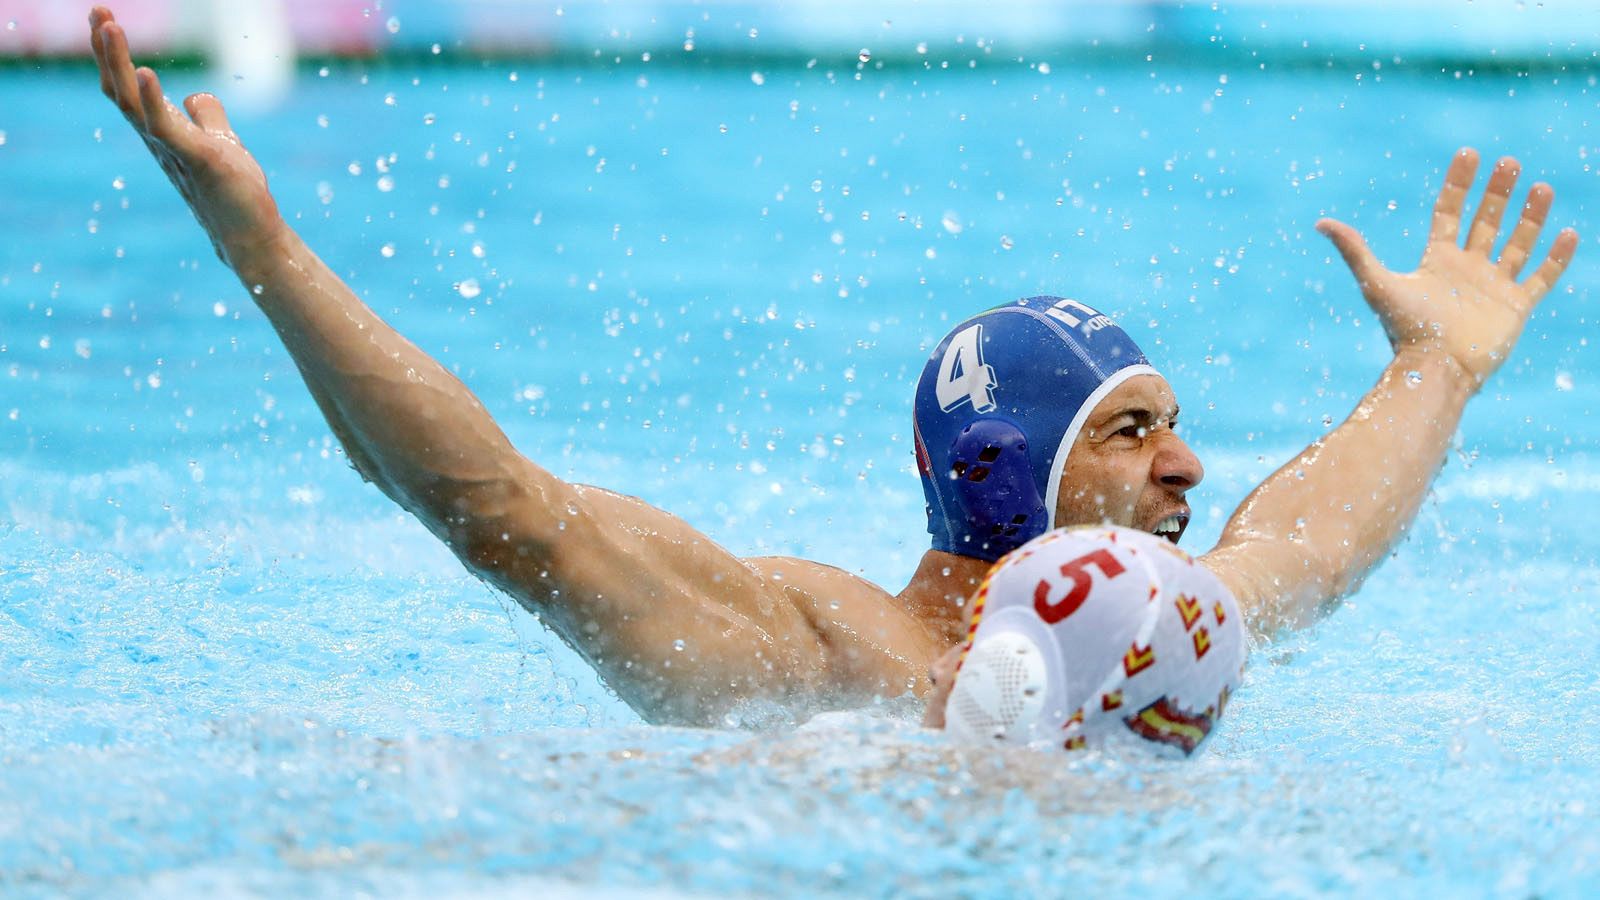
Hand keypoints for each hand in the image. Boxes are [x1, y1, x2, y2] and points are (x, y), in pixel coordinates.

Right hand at [90, 7, 286, 270]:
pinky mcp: (198, 161)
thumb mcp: (220, 144)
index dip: (112, 54)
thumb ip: (207, 118)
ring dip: (118, 64)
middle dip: (106, 50)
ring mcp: (175, 151)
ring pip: (133, 104)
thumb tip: (194, 96)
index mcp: (162, 132)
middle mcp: (159, 141)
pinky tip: (147, 73)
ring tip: (109, 27)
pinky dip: (154, 100)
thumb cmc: (234, 193)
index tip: (103, 18)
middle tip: (98, 11)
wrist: (251, 235)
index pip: (128, 87)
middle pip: (120, 90)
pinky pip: (167, 128)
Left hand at [1317, 147, 1578, 386]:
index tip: (1470, 153)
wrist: (1436, 368)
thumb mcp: (1377, 283)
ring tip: (1541, 187)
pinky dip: (1556, 256)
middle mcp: (1467, 269)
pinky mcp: (1516, 306)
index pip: (1450, 212)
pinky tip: (1567, 232)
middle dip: (1497, 192)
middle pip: (1486, 222)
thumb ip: (1354, 250)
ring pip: (1517, 243)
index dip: (1459, 183)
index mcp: (1437, 261)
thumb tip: (1321, 222)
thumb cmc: (1406, 329)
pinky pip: (1542, 276)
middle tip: (1510, 162)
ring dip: (1530, 216)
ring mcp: (1493, 287)